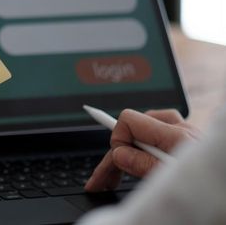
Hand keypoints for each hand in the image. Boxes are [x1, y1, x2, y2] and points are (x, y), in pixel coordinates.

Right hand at [85, 108, 199, 191]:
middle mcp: (180, 129)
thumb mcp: (169, 180)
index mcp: (175, 135)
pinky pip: (158, 138)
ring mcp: (185, 134)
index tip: (115, 163)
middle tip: (102, 180)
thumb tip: (119, 154)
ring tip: (115, 178)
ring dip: (129, 153)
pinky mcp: (188, 143)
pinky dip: (144, 152)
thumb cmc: (207, 188)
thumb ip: (144, 165)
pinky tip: (137, 167)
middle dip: (116, 153)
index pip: (130, 120)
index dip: (118, 140)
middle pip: (134, 129)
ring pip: (144, 133)